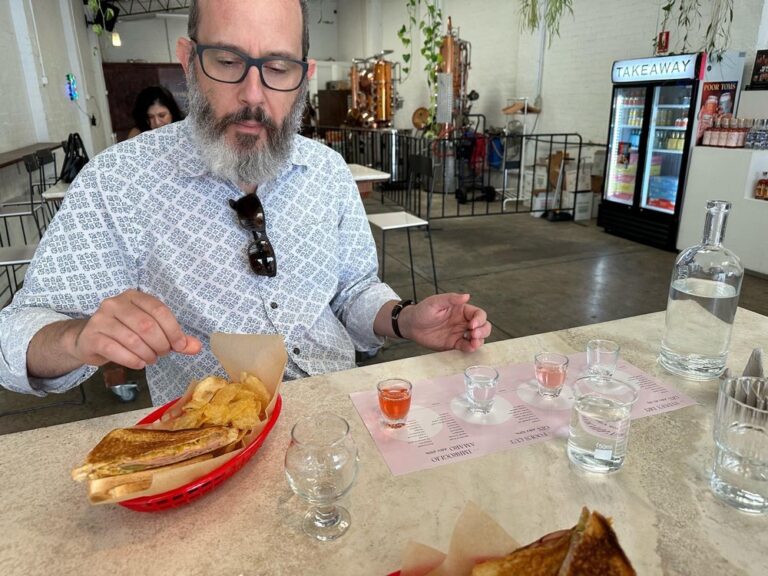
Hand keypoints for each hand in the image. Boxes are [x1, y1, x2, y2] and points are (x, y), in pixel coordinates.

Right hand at [69, 289, 200, 369]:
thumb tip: (197, 347)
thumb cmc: (125, 333)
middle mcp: (116, 303)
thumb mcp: (151, 331)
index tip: (179, 345)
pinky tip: (139, 363)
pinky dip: (132, 360)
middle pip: (147, 325)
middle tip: (161, 354)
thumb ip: (174, 338)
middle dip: (160, 344)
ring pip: (132, 339)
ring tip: (150, 359)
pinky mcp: (91, 336)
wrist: (88, 340)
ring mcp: (101, 319)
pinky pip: (115, 350)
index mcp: (134, 296)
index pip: (160, 311)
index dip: (173, 330)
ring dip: (147, 354)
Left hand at [400, 293, 491, 352]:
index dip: (479, 319)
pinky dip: (470, 348)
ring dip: (479, 341)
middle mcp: (463, 322)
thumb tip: (467, 296)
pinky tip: (469, 348)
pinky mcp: (454, 344)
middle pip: (483, 326)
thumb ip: (451, 299)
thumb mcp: (435, 302)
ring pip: (478, 338)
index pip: (478, 314)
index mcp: (461, 310)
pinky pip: (466, 347)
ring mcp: (459, 333)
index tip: (472, 325)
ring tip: (474, 343)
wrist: (411, 326)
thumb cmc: (422, 311)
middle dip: (483, 331)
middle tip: (474, 334)